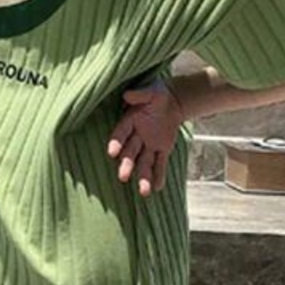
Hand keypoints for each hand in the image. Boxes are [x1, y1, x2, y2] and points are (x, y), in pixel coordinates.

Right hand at [107, 79, 185, 197]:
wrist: (173, 102)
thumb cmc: (158, 93)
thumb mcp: (152, 91)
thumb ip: (140, 95)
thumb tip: (127, 95)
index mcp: (130, 121)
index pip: (121, 134)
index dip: (116, 143)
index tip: (112, 153)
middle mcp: (136, 137)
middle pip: (130, 153)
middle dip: (126, 165)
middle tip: (122, 177)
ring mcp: (148, 145)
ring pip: (144, 163)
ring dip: (143, 177)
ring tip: (144, 192)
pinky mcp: (161, 150)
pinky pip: (160, 164)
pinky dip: (159, 175)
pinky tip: (158, 188)